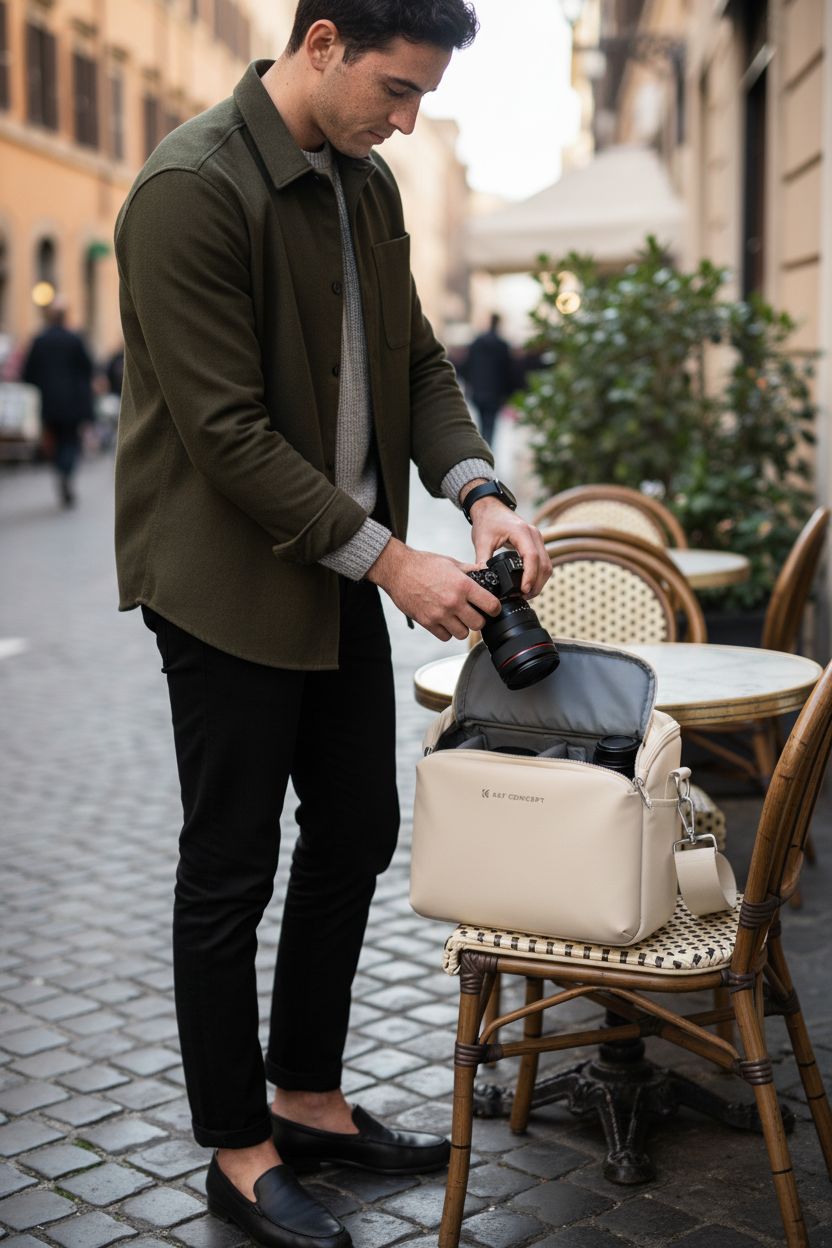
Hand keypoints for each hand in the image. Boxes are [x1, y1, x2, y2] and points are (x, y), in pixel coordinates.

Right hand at [366, 538, 501, 641]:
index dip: (494, 608)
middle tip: (474, 614)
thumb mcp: (451, 563)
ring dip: (462, 627)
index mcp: (462, 585)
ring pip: (462, 633)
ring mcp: (440, 614)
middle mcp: (453, 602)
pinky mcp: (427, 622)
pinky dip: (447, 631)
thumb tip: (485, 571)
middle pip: (478, 624)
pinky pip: (445, 636)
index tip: (492, 608)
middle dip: (478, 620)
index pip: (490, 605)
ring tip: (458, 618)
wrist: (397, 570)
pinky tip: (444, 621)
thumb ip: (470, 570)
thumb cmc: (422, 565)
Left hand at [466, 496, 550, 596]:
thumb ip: (482, 560)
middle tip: (524, 597)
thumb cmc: (487, 520)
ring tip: (527, 594)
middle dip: (537, 583)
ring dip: (540, 581)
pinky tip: (529, 584)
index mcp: (521, 531)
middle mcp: (534, 534)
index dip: (530, 576)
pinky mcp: (536, 543)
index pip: (532, 557)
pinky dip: (539, 574)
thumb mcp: (481, 540)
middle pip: (544, 564)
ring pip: (547, 564)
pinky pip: (544, 561)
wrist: (490, 507)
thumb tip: (484, 579)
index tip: (524, 590)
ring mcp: (538, 539)